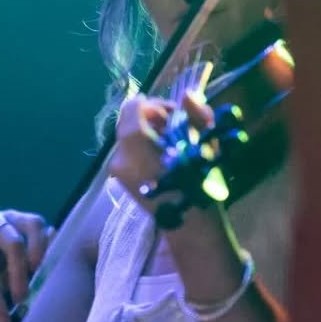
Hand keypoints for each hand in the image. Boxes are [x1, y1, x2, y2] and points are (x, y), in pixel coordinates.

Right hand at [0, 207, 52, 321]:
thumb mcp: (12, 259)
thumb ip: (32, 260)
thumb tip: (54, 265)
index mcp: (14, 220)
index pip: (33, 223)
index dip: (40, 245)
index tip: (40, 271)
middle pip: (12, 242)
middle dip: (19, 274)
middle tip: (22, 300)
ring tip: (3, 321)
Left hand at [108, 89, 213, 216]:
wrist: (190, 227)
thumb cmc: (200, 185)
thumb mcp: (204, 147)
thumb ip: (195, 117)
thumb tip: (188, 94)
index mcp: (135, 145)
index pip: (133, 107)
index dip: (154, 104)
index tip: (175, 111)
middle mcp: (119, 155)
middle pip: (130, 121)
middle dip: (153, 118)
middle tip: (178, 126)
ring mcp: (117, 169)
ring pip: (129, 136)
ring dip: (149, 133)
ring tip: (174, 143)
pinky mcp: (119, 179)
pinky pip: (129, 152)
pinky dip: (144, 147)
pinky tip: (164, 157)